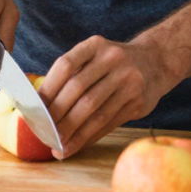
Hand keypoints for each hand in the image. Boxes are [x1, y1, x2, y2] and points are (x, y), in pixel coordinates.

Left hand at [39, 35, 169, 158]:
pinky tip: (77, 145)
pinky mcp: (138, 100)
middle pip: (78, 90)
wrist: (156, 61)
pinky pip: (108, 122)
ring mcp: (128, 79)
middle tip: (43, 132)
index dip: (48, 88)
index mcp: (95, 44)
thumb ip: (74, 72)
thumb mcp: (96, 55)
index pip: (65, 65)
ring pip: (94, 110)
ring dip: (73, 132)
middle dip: (58, 115)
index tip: (34, 109)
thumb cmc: (113, 63)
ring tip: (58, 146)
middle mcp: (112, 59)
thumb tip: (41, 103)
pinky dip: (89, 136)